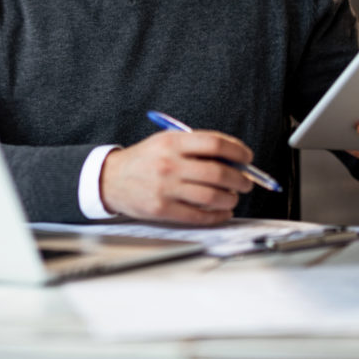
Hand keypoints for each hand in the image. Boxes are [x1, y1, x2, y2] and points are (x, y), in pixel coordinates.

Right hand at [100, 130, 253, 223]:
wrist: (110, 179)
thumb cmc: (143, 160)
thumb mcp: (165, 142)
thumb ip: (196, 147)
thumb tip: (234, 160)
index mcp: (172, 142)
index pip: (215, 144)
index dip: (238, 151)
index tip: (247, 158)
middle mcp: (169, 164)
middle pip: (218, 172)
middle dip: (240, 179)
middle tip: (245, 183)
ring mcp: (165, 188)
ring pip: (212, 196)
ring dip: (230, 199)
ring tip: (232, 197)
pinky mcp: (162, 209)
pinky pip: (199, 216)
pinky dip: (217, 216)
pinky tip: (222, 212)